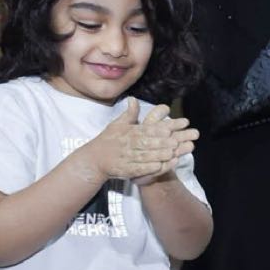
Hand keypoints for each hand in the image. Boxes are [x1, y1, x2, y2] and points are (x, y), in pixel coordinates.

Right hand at [83, 99, 197, 181]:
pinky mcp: (125, 170)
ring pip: (144, 156)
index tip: (169, 129)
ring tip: (172, 153)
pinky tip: (160, 166)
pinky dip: (148, 168)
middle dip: (161, 142)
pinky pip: (138, 169)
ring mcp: (125, 158)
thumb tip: (133, 98)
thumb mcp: (117, 124)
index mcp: (127, 132)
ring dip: (158, 155)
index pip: (144, 130)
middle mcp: (127, 144)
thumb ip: (129, 113)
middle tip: (175, 141)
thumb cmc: (108, 140)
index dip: (157, 130)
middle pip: (146, 143)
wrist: (94, 159)